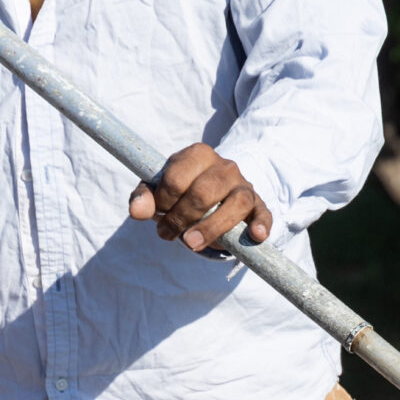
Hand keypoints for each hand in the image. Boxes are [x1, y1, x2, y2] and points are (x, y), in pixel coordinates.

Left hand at [128, 144, 271, 251]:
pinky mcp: (259, 206)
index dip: (163, 201)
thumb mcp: (160, 190)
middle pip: (204, 193)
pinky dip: (261, 225)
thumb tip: (136, 212)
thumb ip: (145, 197)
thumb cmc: (183, 191)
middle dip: (180, 218)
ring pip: (235, 204)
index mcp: (199, 154)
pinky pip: (264, 215)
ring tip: (190, 244)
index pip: (177, 178)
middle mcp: (226, 166)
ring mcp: (245, 186)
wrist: (215, 193)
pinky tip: (255, 236)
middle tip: (166, 234)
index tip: (157, 214)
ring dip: (211, 228)